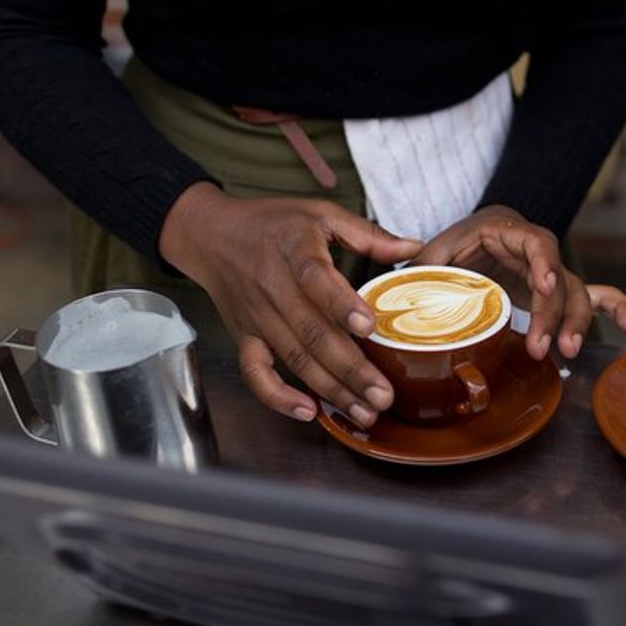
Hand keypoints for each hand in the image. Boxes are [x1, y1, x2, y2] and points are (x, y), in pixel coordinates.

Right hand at [160, 182, 421, 426]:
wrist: (211, 234)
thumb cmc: (273, 222)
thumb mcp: (320, 212)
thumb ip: (367, 234)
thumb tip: (414, 247)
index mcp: (296, 250)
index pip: (316, 279)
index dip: (341, 304)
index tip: (369, 327)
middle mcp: (273, 287)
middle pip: (312, 334)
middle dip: (350, 369)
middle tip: (383, 396)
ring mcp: (256, 316)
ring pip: (295, 359)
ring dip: (330, 390)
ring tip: (364, 412)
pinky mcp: (243, 335)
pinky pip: (255, 372)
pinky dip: (277, 396)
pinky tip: (309, 412)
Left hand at [412, 205, 625, 358]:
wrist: (462, 247)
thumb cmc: (447, 249)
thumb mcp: (431, 256)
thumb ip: (423, 270)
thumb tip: (409, 285)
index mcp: (505, 230)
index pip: (535, 241)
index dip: (544, 262)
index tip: (546, 285)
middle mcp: (534, 249)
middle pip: (559, 278)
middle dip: (555, 314)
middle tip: (544, 347)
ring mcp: (549, 271)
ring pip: (575, 293)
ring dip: (575, 323)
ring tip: (566, 352)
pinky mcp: (556, 291)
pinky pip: (592, 296)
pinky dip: (614, 308)